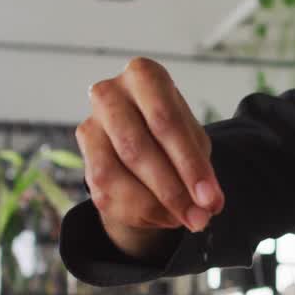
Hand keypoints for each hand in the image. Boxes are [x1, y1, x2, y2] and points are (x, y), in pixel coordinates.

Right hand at [76, 57, 223, 258]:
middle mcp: (108, 94)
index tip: (211, 200)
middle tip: (200, 218)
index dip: (190, 165)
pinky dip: (140, 211)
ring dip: (155, 205)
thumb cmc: (172, 134)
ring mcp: (89, 124)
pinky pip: (106, 192)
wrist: (142, 140)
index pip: (165, 121)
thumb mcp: (193, 142)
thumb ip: (200, 170)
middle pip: (137, 148)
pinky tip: (165, 215)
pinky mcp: (83, 158)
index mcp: (143, 75)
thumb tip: (207, 207)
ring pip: (115, 174)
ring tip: (187, 219)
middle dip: (173, 191)